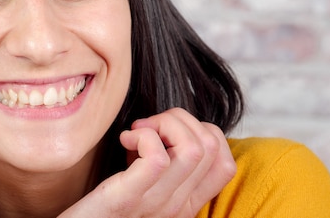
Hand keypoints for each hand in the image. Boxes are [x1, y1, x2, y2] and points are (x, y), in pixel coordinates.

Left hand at [59, 108, 235, 217]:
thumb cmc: (103, 208)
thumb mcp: (143, 186)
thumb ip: (161, 167)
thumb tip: (164, 129)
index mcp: (185, 204)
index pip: (226, 163)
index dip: (204, 132)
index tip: (168, 132)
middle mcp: (178, 206)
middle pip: (210, 145)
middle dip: (180, 119)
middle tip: (148, 126)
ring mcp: (156, 204)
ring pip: (193, 147)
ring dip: (163, 123)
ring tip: (137, 131)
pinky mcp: (127, 198)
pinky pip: (156, 157)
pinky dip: (143, 135)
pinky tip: (125, 140)